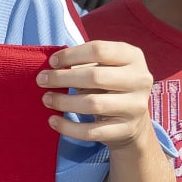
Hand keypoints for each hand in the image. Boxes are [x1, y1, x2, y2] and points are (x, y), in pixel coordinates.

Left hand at [39, 40, 154, 145]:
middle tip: (41, 80)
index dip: (71, 55)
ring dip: (63, 102)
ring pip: (93, 104)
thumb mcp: (105, 68)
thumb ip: (84, 64)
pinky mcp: (126, 130)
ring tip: (46, 99)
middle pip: (95, 76)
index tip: (52, 62)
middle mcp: (139, 80)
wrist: (132, 121)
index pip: (99, 50)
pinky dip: (68, 127)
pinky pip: (91, 131)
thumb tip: (52, 68)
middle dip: (62, 78)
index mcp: (133, 57)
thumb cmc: (110, 86)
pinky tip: (53, 121)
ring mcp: (135, 107)